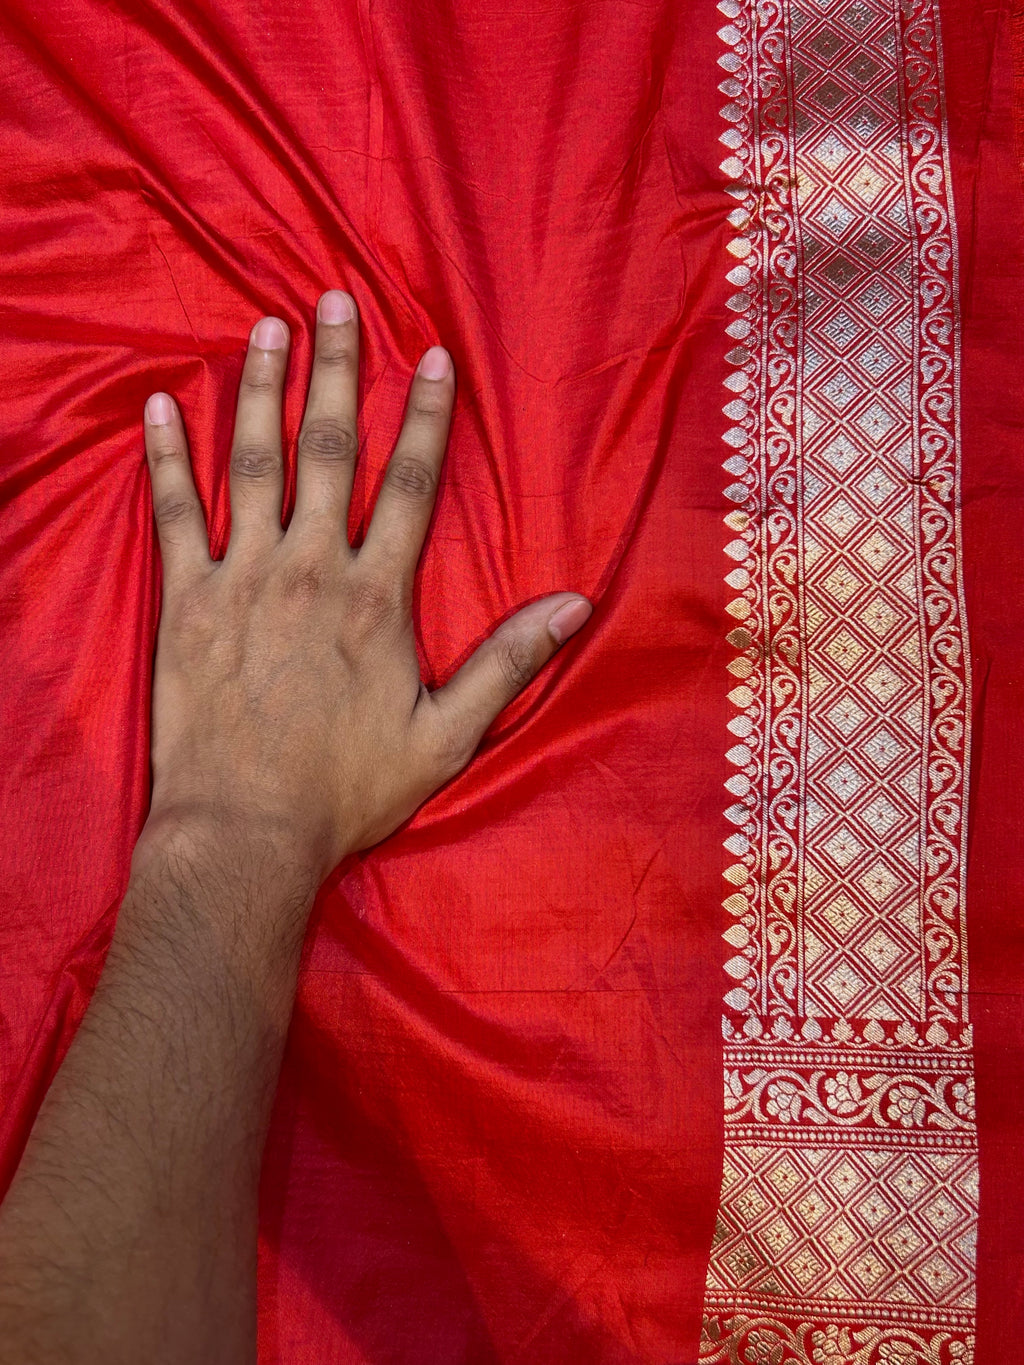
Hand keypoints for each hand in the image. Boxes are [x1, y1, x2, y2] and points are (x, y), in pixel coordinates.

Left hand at [136, 291, 591, 885]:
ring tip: (265, 329)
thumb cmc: (347, 790)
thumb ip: (508, 663)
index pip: (409, 485)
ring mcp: (242, 580)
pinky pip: (173, 513)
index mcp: (376, 597)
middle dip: (336, 371)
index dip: (424, 416)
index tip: (429, 356)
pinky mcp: (185, 602)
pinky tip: (157, 405)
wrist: (246, 831)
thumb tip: (575, 607)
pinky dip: (164, 457)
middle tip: (333, 301)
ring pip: (252, 463)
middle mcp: (311, 569)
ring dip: (260, 390)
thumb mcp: (447, 735)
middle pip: (329, 450)